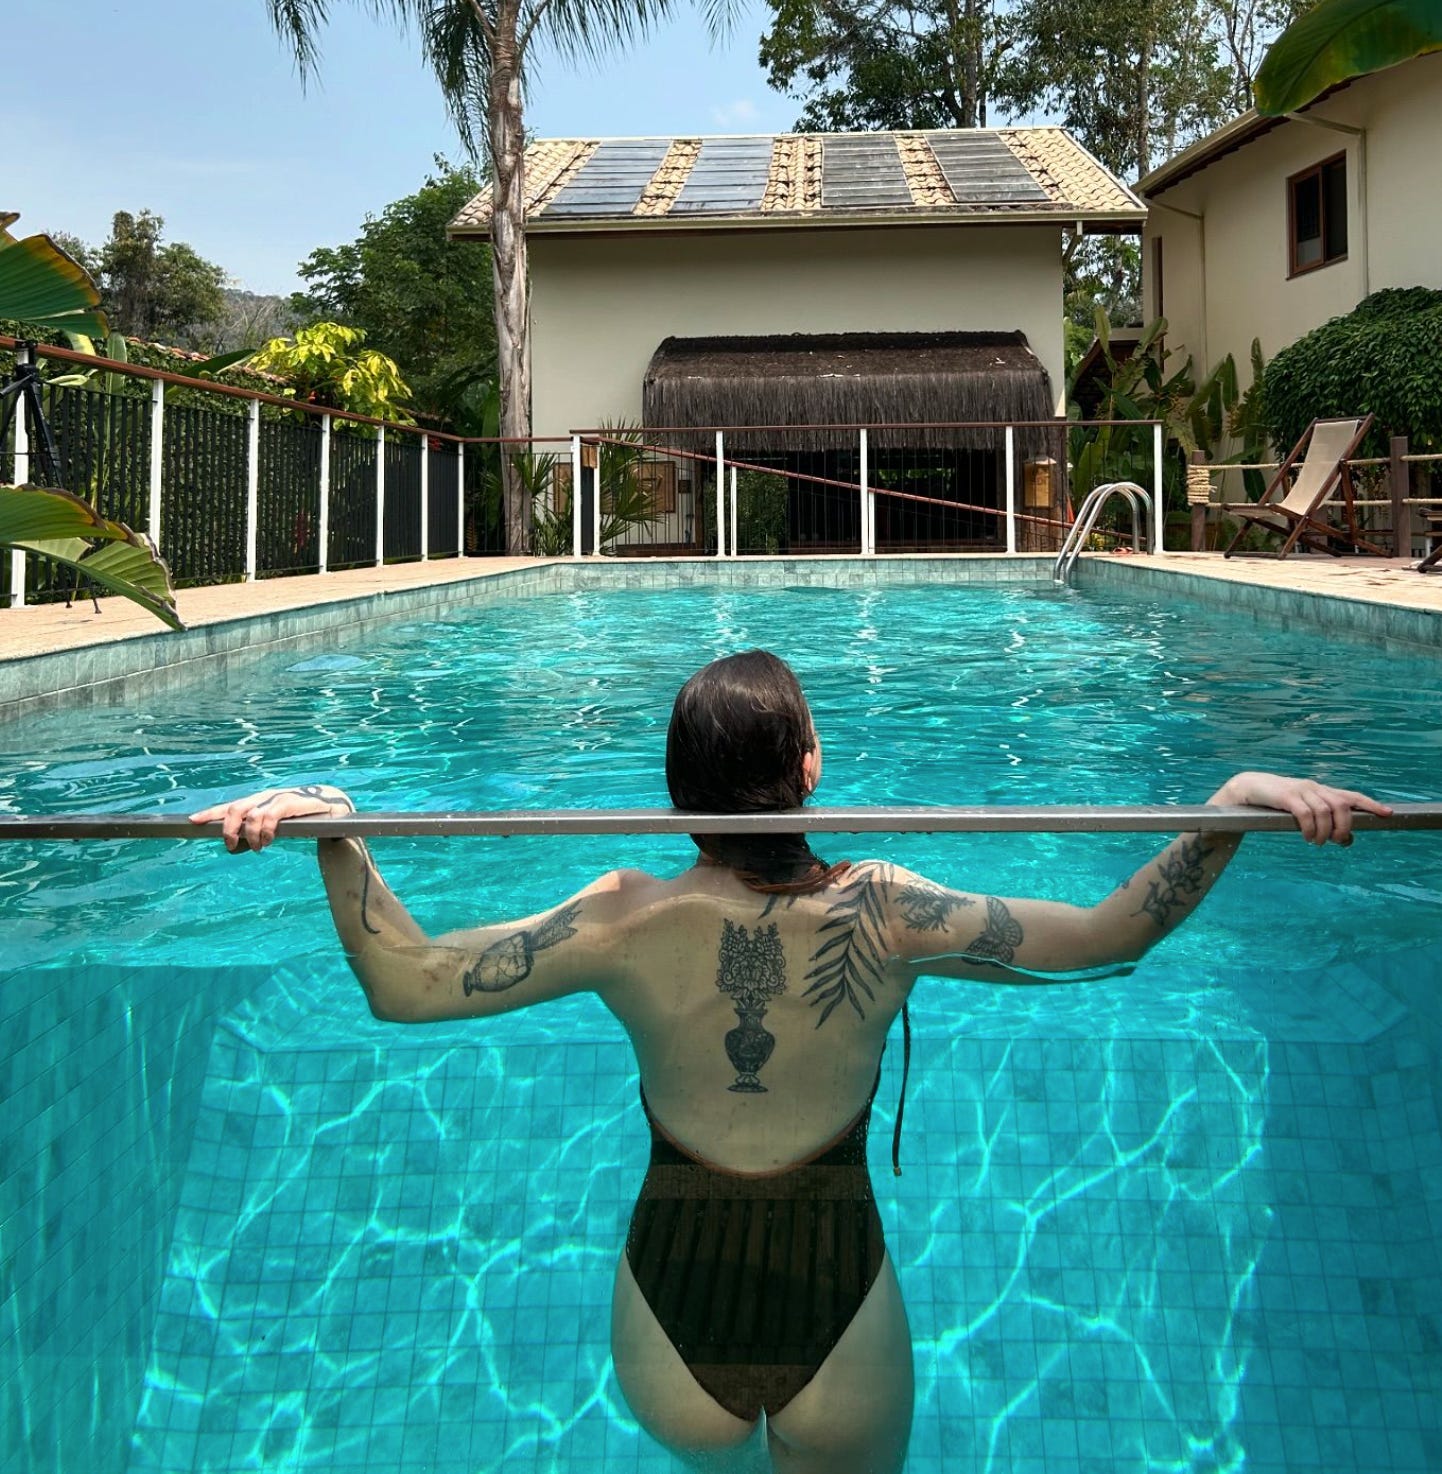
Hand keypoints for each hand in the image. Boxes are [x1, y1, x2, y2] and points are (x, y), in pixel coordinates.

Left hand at [189, 784, 354, 852]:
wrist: (335, 808)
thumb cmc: (304, 819)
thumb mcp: (276, 828)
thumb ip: (256, 835)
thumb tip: (236, 847)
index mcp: (259, 802)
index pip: (230, 806)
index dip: (211, 813)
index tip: (193, 821)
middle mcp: (265, 797)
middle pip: (235, 808)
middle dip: (228, 829)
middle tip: (231, 846)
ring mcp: (278, 799)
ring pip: (250, 815)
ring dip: (250, 835)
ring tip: (259, 847)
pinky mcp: (291, 803)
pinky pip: (269, 816)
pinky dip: (264, 830)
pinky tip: (269, 840)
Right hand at [1209, 771, 1391, 845]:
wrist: (1247, 788)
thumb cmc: (1276, 803)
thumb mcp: (1303, 811)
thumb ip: (1324, 822)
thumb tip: (1348, 841)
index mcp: (1321, 790)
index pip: (1351, 796)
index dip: (1370, 804)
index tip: (1387, 814)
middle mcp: (1315, 787)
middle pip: (1342, 806)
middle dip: (1344, 827)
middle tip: (1336, 842)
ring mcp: (1301, 790)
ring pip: (1326, 811)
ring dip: (1325, 832)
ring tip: (1316, 842)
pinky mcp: (1287, 796)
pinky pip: (1306, 814)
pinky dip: (1310, 828)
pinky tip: (1307, 837)